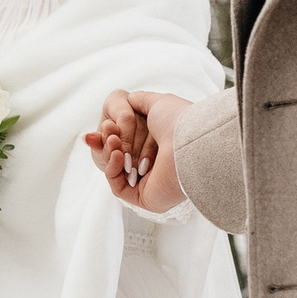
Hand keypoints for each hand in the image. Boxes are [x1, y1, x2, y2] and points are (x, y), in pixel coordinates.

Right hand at [83, 90, 191, 213]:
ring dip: (109, 153)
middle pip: (122, 157)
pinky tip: (118, 154)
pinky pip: (118, 186)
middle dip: (109, 143)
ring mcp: (151, 184)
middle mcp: (158, 167)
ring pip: (117, 171)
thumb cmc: (180, 121)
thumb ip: (141, 101)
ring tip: (112, 139)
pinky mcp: (144, 198)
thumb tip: (129, 99)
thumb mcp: (157, 103)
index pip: (131, 143)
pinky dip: (112, 168)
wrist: (190, 142)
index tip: (106, 124)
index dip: (114, 134)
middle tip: (107, 130)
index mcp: (162, 147)